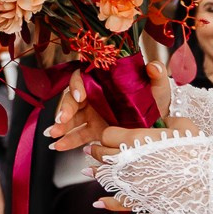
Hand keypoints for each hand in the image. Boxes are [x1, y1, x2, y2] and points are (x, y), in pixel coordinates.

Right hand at [46, 62, 169, 151]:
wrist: (158, 124)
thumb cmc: (156, 101)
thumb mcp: (158, 87)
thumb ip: (157, 74)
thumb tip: (154, 67)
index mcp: (104, 81)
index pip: (83, 78)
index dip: (77, 84)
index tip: (80, 95)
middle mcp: (94, 96)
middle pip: (72, 98)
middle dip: (65, 108)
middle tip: (61, 119)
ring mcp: (92, 114)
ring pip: (71, 118)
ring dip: (61, 126)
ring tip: (54, 135)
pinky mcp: (94, 131)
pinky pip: (77, 135)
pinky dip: (67, 141)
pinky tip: (58, 146)